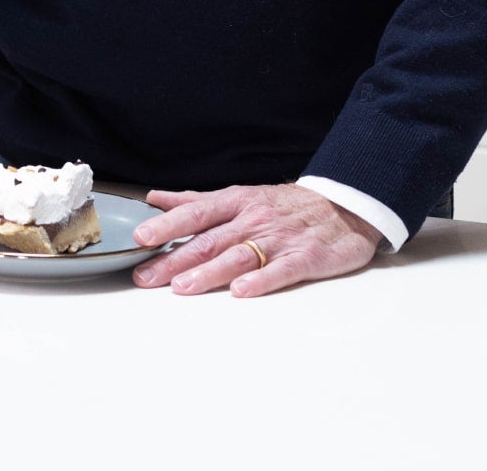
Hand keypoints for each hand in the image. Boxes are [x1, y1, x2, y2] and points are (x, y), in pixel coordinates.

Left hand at [128, 183, 380, 297]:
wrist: (345, 206)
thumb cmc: (285, 205)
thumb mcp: (240, 195)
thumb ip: (197, 201)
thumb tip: (156, 199)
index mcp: (236, 202)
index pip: (195, 213)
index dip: (167, 225)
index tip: (140, 238)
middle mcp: (254, 219)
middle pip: (210, 240)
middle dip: (176, 259)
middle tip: (147, 276)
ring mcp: (279, 239)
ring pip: (240, 255)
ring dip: (210, 272)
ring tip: (183, 287)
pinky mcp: (306, 258)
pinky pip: (282, 269)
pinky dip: (261, 279)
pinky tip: (242, 290)